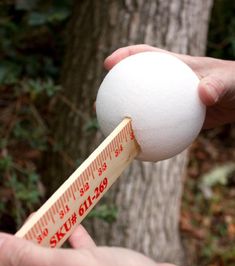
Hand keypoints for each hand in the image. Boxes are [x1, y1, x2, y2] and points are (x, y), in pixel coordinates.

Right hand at [104, 45, 234, 128]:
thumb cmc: (233, 84)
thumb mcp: (228, 82)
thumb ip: (215, 85)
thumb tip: (203, 95)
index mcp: (173, 67)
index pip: (145, 55)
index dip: (124, 57)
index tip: (108, 64)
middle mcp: (165, 84)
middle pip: (133, 84)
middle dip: (113, 91)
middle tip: (98, 103)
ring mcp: (168, 102)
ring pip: (141, 109)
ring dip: (124, 117)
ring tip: (111, 131)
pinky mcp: (174, 119)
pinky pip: (156, 128)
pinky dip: (146, 136)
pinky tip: (140, 149)